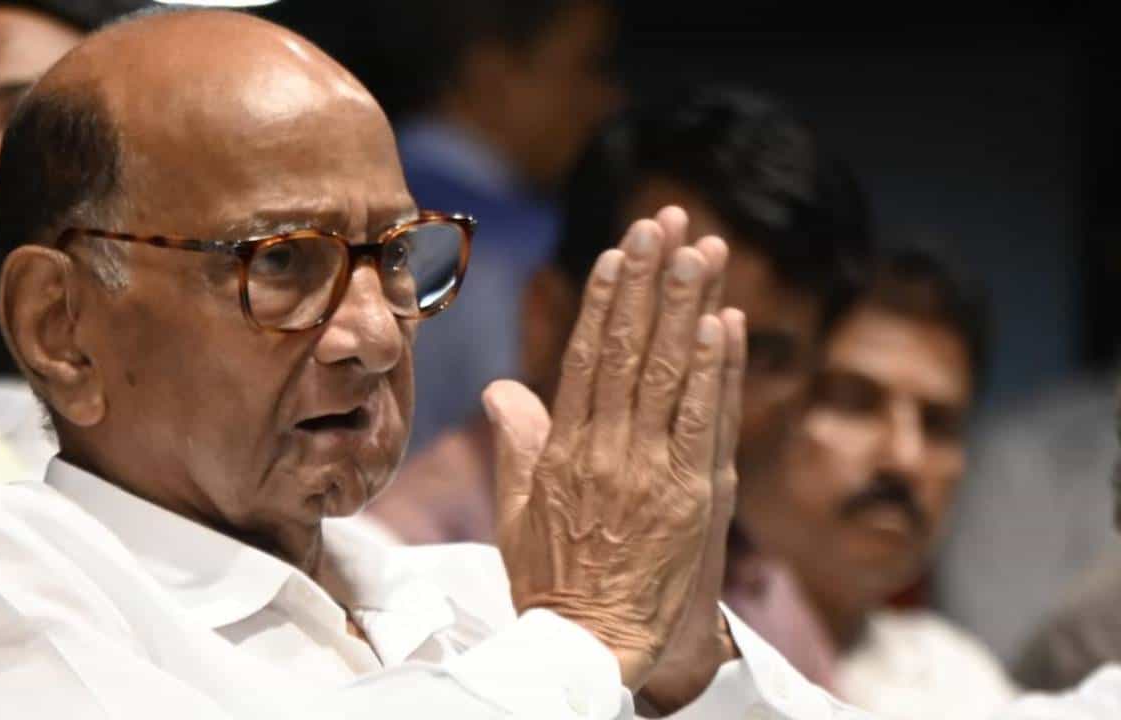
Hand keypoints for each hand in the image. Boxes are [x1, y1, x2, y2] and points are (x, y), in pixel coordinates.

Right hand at [484, 206, 744, 690]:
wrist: (595, 646)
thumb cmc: (552, 579)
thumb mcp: (517, 510)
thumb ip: (517, 442)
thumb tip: (500, 387)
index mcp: (564, 451)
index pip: (587, 358)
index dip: (606, 300)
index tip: (620, 252)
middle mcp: (609, 451)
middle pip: (632, 350)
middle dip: (649, 280)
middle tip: (664, 221)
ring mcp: (655, 472)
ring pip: (673, 374)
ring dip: (689, 306)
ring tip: (702, 250)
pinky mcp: (696, 498)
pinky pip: (708, 421)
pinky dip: (719, 370)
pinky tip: (727, 321)